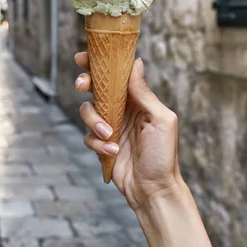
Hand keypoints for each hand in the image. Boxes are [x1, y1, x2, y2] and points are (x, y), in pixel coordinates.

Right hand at [75, 52, 182, 210]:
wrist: (154, 189)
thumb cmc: (164, 154)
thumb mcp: (160, 119)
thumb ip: (144, 92)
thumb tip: (136, 62)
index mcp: (137, 99)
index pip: (117, 74)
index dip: (99, 63)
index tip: (83, 57)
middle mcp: (122, 109)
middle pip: (95, 87)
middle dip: (85, 83)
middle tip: (83, 86)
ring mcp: (110, 126)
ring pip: (87, 111)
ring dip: (94, 121)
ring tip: (109, 135)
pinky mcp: (101, 144)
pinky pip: (87, 136)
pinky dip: (97, 144)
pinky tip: (113, 152)